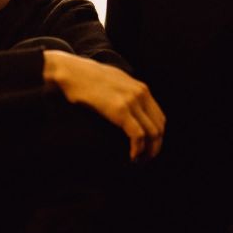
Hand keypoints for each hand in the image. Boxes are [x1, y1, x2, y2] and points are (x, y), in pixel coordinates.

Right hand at [43, 50, 164, 160]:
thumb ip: (126, 93)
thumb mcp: (114, 82)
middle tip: (144, 160)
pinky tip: (131, 157)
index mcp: (141, 89)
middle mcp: (141, 94)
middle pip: (159, 127)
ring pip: (153, 133)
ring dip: (148, 152)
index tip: (147, 149)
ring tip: (138, 161)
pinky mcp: (121, 110)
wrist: (72, 72)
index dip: (156, 137)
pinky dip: (138, 149)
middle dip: (154, 147)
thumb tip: (127, 110)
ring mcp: (132, 101)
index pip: (160, 118)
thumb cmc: (87, 78)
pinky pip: (138, 135)